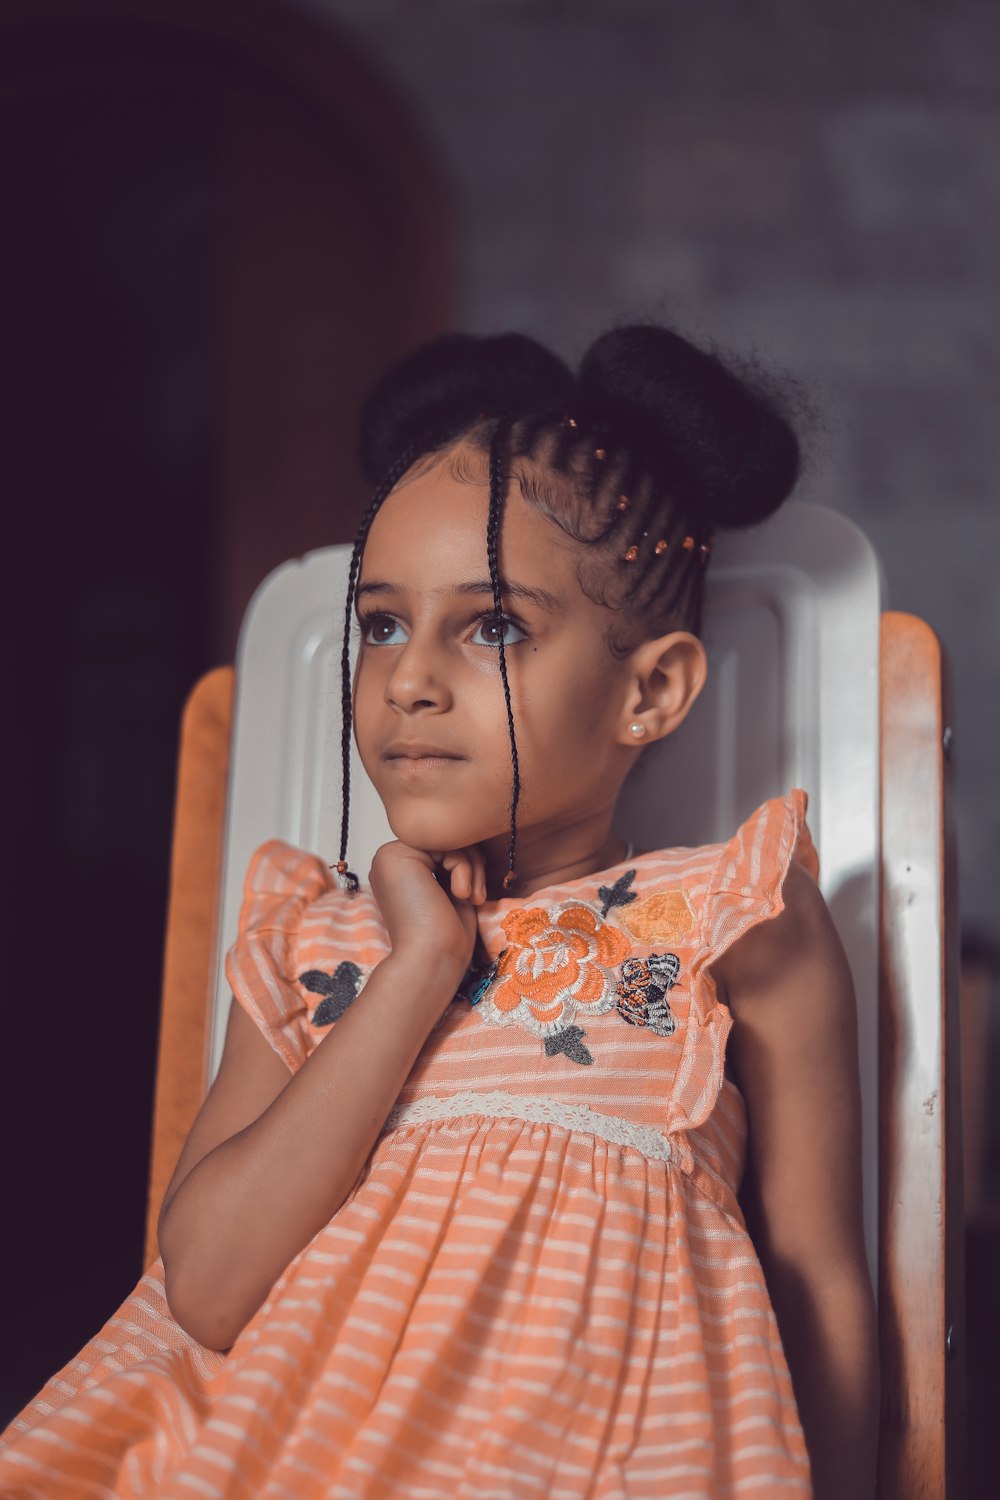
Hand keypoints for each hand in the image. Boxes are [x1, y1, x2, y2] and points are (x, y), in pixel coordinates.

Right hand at [368, 840, 486, 975]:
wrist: (431, 959)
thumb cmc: (445, 937)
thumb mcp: (453, 892)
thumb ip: (455, 865)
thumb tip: (472, 843)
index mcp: (400, 872)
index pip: (441, 850)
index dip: (467, 865)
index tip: (476, 894)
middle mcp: (390, 861)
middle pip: (443, 841)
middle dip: (471, 864)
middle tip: (478, 896)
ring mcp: (389, 856)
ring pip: (446, 840)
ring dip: (471, 867)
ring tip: (470, 897)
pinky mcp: (396, 855)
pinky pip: (445, 845)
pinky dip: (464, 868)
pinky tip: (459, 894)